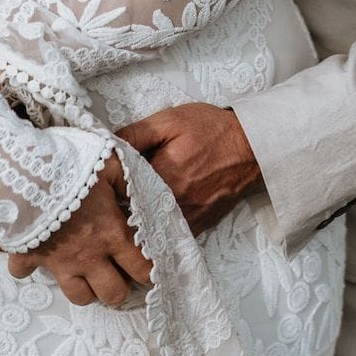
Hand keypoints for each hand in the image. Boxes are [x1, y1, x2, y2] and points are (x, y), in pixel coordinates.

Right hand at [6, 154, 152, 308]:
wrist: (24, 172)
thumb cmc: (72, 165)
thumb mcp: (111, 163)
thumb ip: (130, 181)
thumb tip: (143, 195)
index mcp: (112, 234)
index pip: (142, 269)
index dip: (149, 271)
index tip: (147, 265)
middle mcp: (90, 256)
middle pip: (113, 294)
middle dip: (119, 287)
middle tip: (118, 271)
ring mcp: (59, 262)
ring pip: (80, 296)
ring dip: (86, 288)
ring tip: (87, 272)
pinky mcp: (30, 258)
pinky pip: (26, 274)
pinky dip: (30, 269)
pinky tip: (34, 256)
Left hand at [116, 104, 260, 234]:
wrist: (252, 147)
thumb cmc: (211, 130)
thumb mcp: (170, 120)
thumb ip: (135, 133)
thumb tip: (107, 146)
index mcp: (162, 177)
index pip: (120, 191)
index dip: (109, 187)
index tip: (102, 183)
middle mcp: (173, 204)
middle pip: (132, 213)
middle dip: (119, 207)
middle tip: (110, 198)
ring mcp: (187, 219)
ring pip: (150, 229)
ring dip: (137, 220)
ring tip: (128, 207)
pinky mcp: (198, 226)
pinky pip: (169, 235)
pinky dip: (157, 228)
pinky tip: (151, 215)